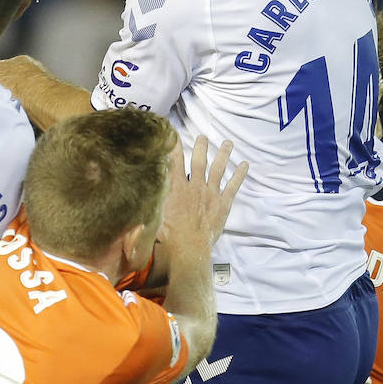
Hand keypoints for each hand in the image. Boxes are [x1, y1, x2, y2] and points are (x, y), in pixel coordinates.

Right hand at [158, 136, 247, 250]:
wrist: (187, 249)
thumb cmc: (166, 236)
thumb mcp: (152, 215)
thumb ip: (147, 201)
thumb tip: (138, 192)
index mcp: (176, 187)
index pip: (174, 161)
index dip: (174, 146)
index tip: (173, 134)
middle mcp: (194, 186)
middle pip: (199, 161)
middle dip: (201, 147)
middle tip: (203, 137)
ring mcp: (210, 194)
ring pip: (218, 169)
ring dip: (223, 154)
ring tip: (228, 143)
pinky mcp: (222, 204)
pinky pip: (233, 186)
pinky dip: (239, 175)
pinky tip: (244, 165)